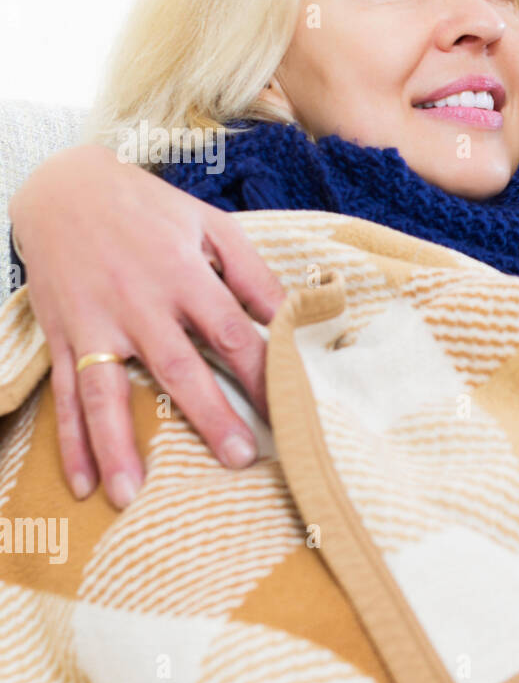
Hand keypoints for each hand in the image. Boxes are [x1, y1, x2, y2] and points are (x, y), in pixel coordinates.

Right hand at [10, 144, 284, 507]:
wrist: (61, 187)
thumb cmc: (149, 210)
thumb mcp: (210, 224)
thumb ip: (253, 273)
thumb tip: (292, 315)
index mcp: (182, 274)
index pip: (230, 331)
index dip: (261, 371)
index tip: (288, 408)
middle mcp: (137, 303)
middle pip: (176, 367)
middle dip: (208, 415)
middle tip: (237, 459)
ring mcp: (94, 324)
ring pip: (105, 392)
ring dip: (118, 445)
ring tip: (132, 495)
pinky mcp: (62, 336)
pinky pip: (64, 395)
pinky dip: (71, 442)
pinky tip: (84, 483)